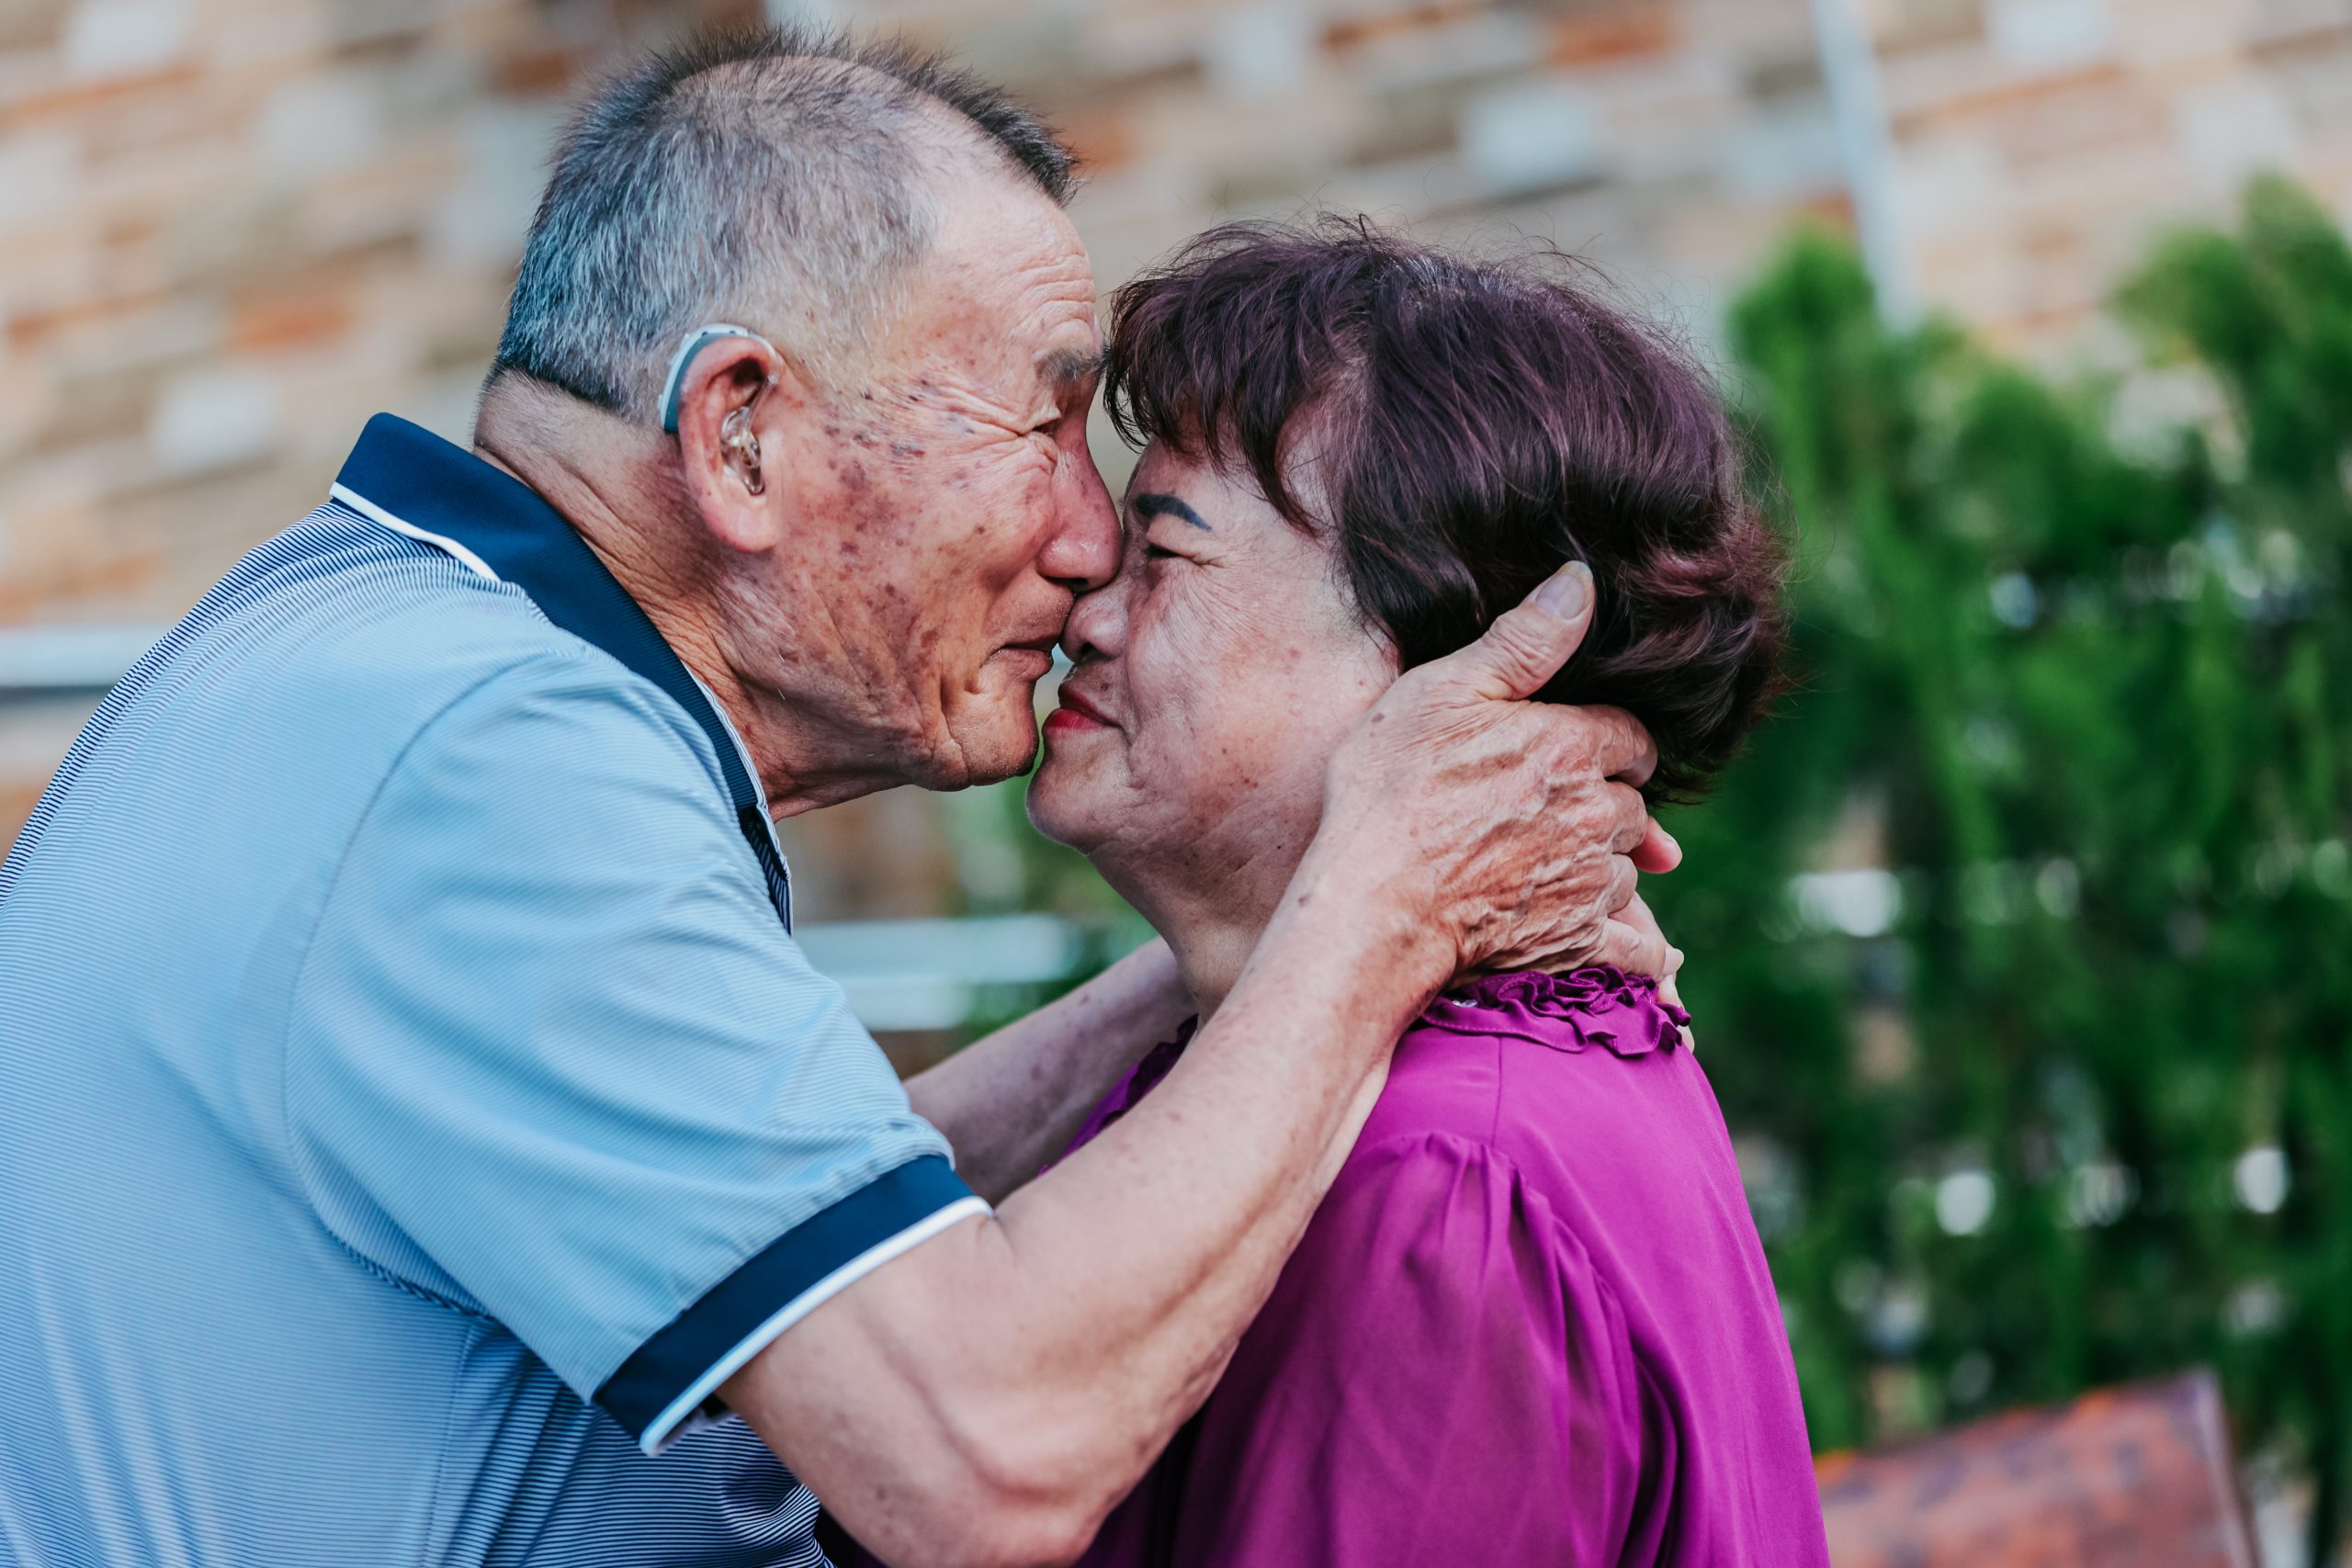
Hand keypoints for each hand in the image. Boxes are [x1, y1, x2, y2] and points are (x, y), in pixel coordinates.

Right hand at [1313, 561, 1675, 980]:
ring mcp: (1590, 883)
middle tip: (1565, 812)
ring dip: (1608, 868)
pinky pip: (1638, 950)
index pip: (1630, 739)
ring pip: (1628, 871)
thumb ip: (1521, 640)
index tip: (1594, 753)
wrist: (1372, 901)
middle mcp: (1596, 814)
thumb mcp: (1441, 692)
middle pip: (1632, 806)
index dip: (1612, 744)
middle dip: (1608, 806)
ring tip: (1567, 870)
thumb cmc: (1390, 792)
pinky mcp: (1577, 943)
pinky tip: (1659, 957)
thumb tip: (1582, 581)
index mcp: (1572, 746)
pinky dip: (1649, 953)